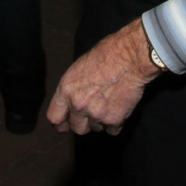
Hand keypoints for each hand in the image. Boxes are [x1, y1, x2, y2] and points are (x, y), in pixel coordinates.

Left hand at [46, 18, 161, 134]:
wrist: (130, 57)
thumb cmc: (107, 55)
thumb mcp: (79, 68)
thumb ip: (73, 89)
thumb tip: (72, 101)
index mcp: (66, 89)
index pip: (54, 117)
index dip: (60, 123)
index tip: (64, 126)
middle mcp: (78, 104)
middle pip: (76, 128)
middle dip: (84, 123)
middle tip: (93, 114)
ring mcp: (96, 114)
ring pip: (96, 128)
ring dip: (101, 120)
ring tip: (110, 101)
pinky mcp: (114, 119)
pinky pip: (113, 130)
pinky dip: (116, 123)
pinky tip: (120, 107)